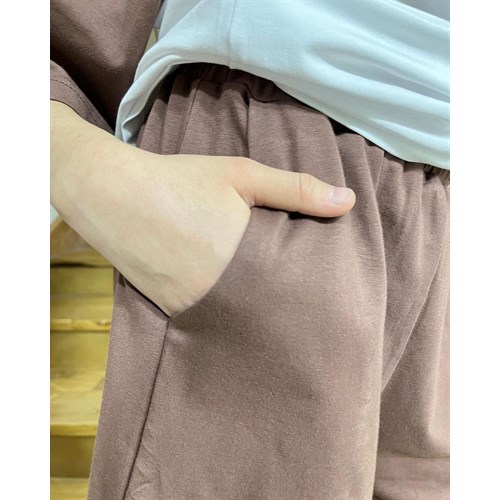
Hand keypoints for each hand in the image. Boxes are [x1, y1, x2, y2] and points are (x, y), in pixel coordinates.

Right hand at [51, 101, 355, 316]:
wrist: (112, 194)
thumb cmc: (181, 180)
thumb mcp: (242, 175)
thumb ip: (296, 189)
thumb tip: (350, 202)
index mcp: (244, 261)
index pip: (293, 289)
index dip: (312, 293)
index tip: (331, 296)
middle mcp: (220, 293)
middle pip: (268, 311)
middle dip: (286, 307)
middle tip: (308, 307)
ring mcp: (194, 306)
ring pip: (239, 319)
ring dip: (257, 313)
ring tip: (276, 307)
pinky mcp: (172, 310)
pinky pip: (211, 319)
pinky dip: (227, 313)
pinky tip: (236, 305)